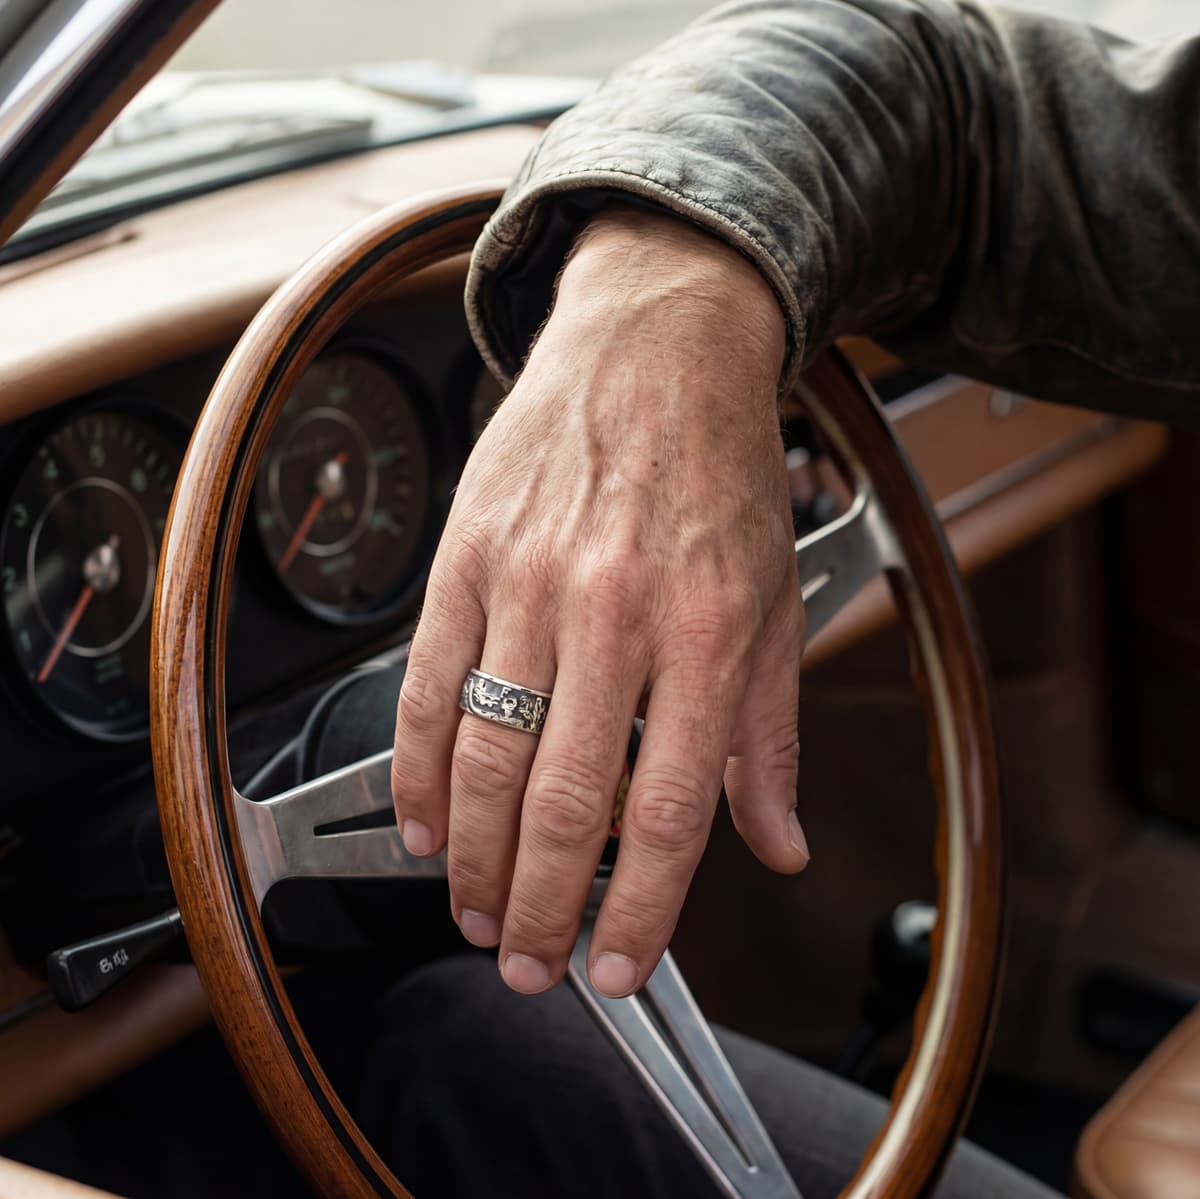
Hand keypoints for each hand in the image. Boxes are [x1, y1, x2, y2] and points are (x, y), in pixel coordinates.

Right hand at [391, 205, 807, 997]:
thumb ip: (770, 737)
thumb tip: (778, 843)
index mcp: (710, 632)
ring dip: (476, 857)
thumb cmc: (720, 475)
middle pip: (566, 801)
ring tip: (478, 912)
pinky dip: (419, 771)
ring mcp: (531, 582)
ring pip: (487, 756)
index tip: (616, 966)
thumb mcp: (780, 602)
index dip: (641, 910)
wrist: (656, 349)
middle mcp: (617, 612)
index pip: (671, 809)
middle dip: (543, 906)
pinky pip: (427, 685)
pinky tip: (425, 824)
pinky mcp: (467, 558)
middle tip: (529, 962)